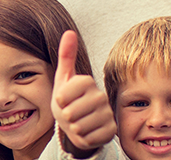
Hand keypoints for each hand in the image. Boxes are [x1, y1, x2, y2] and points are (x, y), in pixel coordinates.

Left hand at [52, 30, 114, 154]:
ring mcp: (107, 114)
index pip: (64, 94)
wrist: (77, 124)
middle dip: (65, 116)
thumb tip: (69, 32)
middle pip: (71, 112)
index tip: (63, 99)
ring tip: (77, 122)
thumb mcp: (62, 79)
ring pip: (79, 127)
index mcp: (87, 81)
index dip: (59, 100)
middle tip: (70, 113)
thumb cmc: (68, 100)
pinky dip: (82, 138)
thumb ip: (65, 56)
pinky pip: (88, 138)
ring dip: (73, 128)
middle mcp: (100, 96)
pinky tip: (86, 131)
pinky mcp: (111, 131)